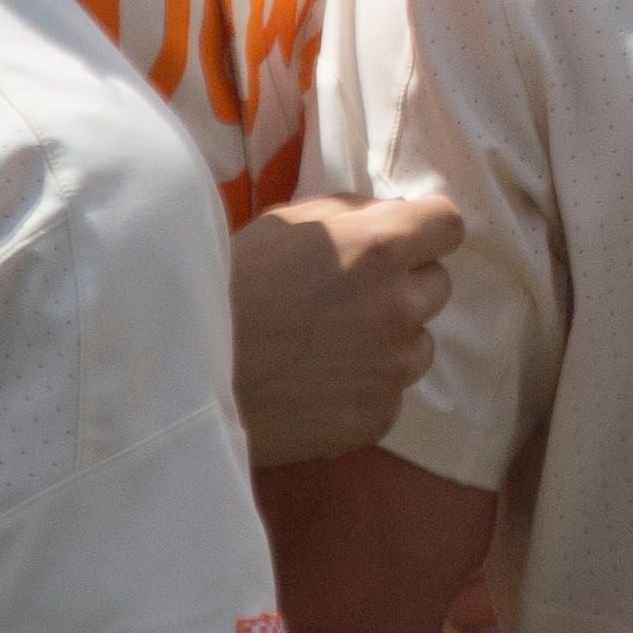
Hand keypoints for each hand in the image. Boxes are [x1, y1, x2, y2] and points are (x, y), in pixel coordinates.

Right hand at [226, 193, 460, 468]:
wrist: (184, 373)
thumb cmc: (228, 285)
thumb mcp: (287, 224)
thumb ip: (352, 217)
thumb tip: (393, 216)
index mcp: (380, 246)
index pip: (448, 224)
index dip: (425, 232)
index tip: (402, 242)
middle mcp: (399, 305)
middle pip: (437, 285)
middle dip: (404, 285)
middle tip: (348, 298)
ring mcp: (392, 367)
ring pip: (418, 343)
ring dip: (389, 340)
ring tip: (327, 346)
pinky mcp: (377, 417)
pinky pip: (390, 393)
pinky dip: (364, 388)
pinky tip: (317, 384)